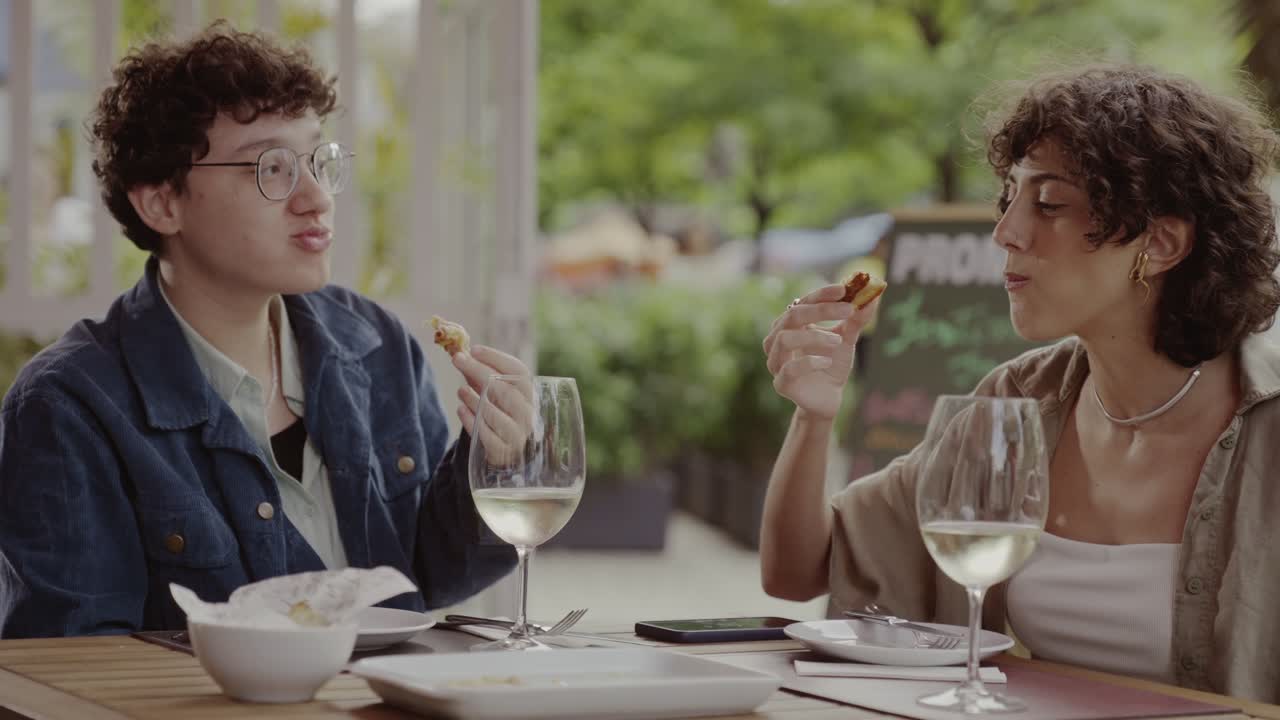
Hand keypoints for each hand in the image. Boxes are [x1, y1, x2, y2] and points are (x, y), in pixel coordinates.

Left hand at [452, 346, 535, 464]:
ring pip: (494, 414)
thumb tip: (460, 354)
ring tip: (459, 390)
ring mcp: (517, 433)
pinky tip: (461, 409)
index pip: (518, 371)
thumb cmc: (499, 411)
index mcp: (529, 393)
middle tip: (457, 359)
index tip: (474, 349)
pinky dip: (471, 420)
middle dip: (478, 371)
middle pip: (505, 389)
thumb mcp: (493, 391)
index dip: (496, 359)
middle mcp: (528, 412)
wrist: (505, 447)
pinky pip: (485, 435)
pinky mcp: (504, 451)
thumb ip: (480, 373)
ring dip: (473, 399)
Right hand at [761, 284, 879, 420]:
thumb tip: (874, 295)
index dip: (822, 294)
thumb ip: (856, 319)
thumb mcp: (847, 338)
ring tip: (838, 341)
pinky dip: (810, 362)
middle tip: (848, 310)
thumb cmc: (833, 363)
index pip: (803, 301)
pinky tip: (826, 362)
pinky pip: (790, 368)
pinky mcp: (781, 383)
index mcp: (791, 324)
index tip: (844, 289)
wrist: (829, 397)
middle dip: (821, 310)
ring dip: (815, 336)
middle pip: (792, 315)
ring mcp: (776, 361)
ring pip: (785, 339)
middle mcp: (778, 339)